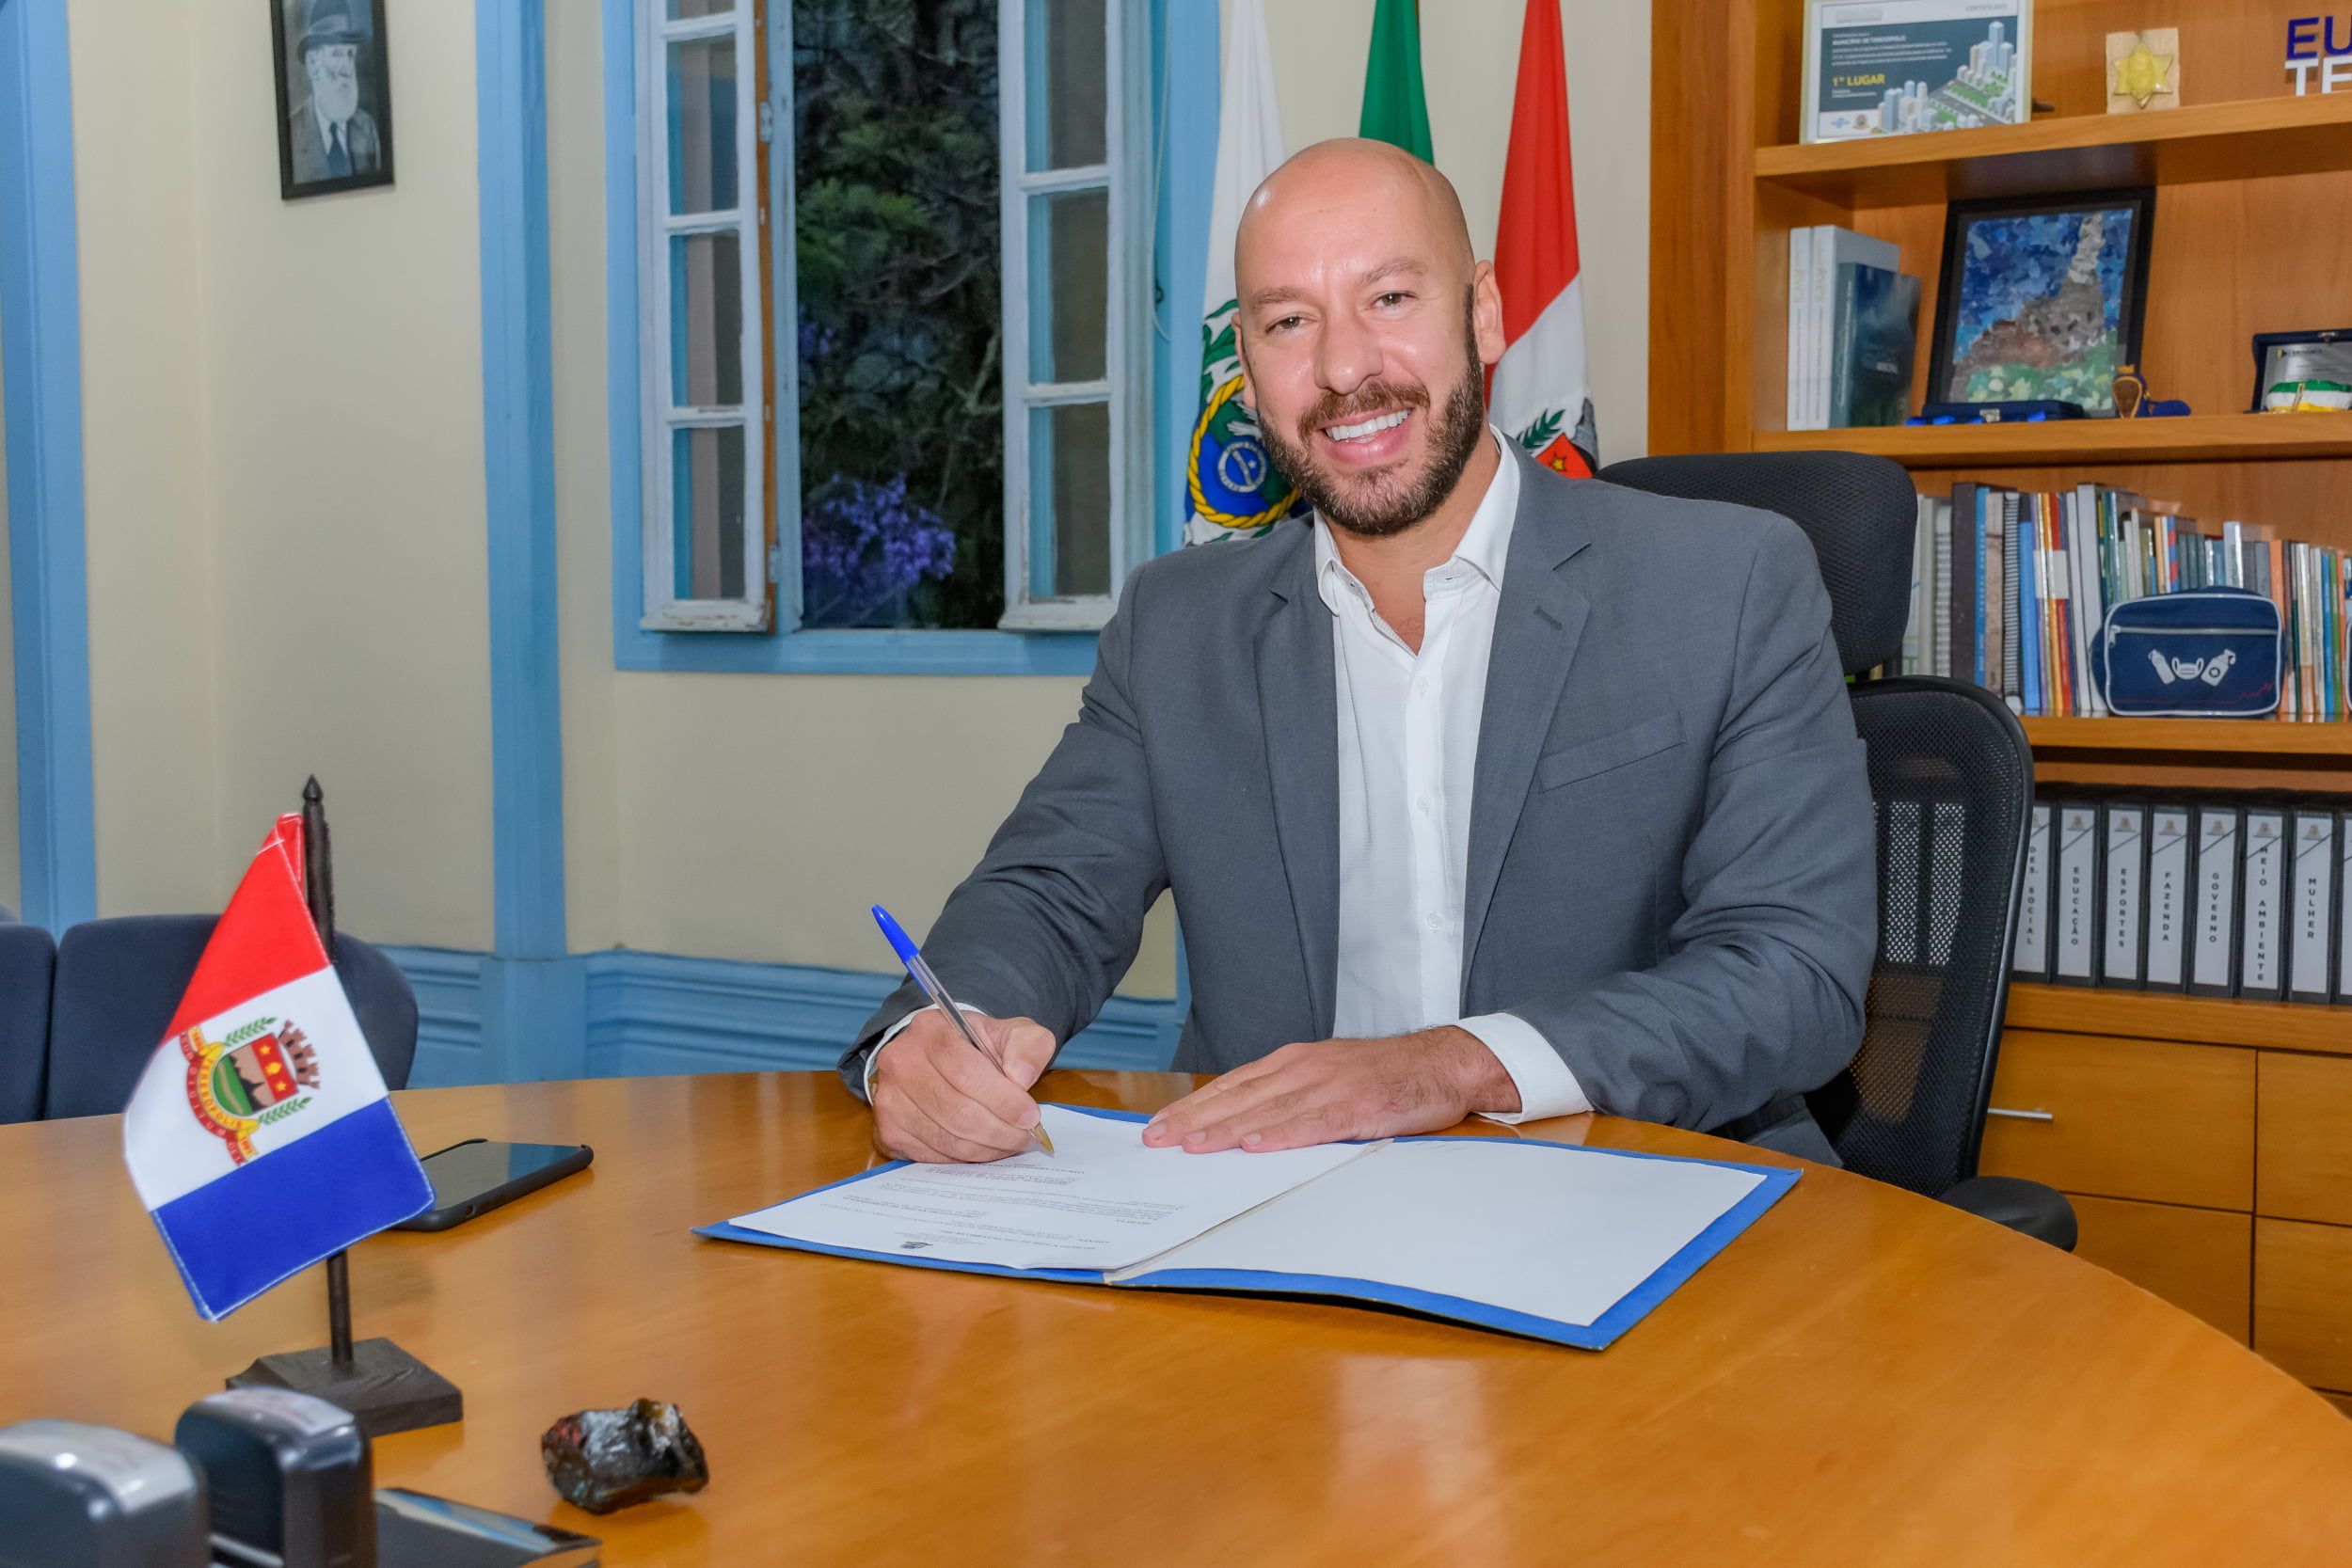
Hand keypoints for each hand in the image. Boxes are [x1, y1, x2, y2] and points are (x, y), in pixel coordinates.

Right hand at [870, 1010, 1057, 1162]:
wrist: (943, 1057)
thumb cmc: (980, 1047)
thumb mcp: (1013, 1033)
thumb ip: (1027, 1046)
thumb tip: (1022, 1076)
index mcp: (930, 1029)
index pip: (967, 1072)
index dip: (1003, 1099)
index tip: (1030, 1115)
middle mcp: (900, 1061)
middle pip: (957, 1110)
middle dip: (1000, 1129)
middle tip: (1025, 1136)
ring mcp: (890, 1098)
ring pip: (947, 1137)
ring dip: (986, 1147)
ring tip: (1010, 1142)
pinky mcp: (889, 1130)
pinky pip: (933, 1155)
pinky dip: (965, 1157)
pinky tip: (984, 1147)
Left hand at [1141, 1026, 1518, 1153]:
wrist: (1444, 1062)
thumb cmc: (1386, 1074)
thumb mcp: (1329, 1074)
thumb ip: (1290, 1096)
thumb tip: (1246, 1126)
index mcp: (1295, 1062)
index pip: (1233, 1086)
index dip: (1194, 1106)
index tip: (1161, 1125)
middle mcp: (1305, 1069)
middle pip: (1239, 1097)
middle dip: (1194, 1119)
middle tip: (1157, 1139)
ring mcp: (1331, 1086)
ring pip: (1268, 1111)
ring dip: (1226, 1130)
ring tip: (1192, 1146)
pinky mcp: (1358, 1106)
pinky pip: (1313, 1124)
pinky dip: (1282, 1135)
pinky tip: (1256, 1146)